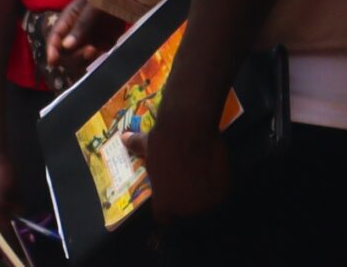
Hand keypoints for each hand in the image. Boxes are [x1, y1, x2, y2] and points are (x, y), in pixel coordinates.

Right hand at [47, 0, 124, 79]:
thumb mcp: (92, 7)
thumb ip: (80, 25)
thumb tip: (65, 46)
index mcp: (68, 21)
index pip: (54, 38)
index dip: (51, 50)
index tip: (53, 60)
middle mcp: (76, 33)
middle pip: (66, 54)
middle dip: (74, 57)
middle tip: (90, 50)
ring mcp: (91, 41)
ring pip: (81, 60)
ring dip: (87, 60)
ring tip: (98, 51)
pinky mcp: (105, 45)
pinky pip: (99, 59)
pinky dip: (101, 60)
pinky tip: (106, 55)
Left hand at [122, 105, 229, 220]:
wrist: (188, 129)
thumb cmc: (163, 141)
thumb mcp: (146, 146)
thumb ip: (136, 147)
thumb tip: (124, 138)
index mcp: (164, 203)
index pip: (164, 217)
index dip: (167, 208)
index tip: (170, 198)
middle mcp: (185, 209)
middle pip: (187, 212)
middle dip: (186, 201)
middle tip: (186, 185)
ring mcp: (206, 202)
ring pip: (205, 204)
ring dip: (203, 195)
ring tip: (200, 178)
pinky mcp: (223, 191)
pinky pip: (219, 193)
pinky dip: (216, 185)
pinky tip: (211, 172)